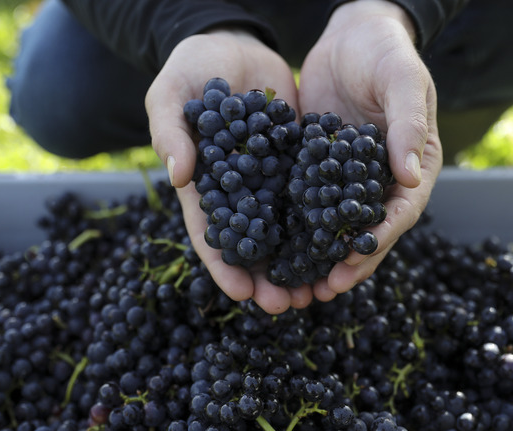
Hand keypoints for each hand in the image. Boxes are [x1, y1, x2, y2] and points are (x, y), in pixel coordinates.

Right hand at [145, 29, 310, 313]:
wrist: (234, 42)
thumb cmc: (191, 68)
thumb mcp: (171, 93)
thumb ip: (171, 132)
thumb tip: (178, 175)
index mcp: (203, 185)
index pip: (211, 233)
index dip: (225, 266)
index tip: (242, 294)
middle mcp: (239, 190)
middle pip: (253, 243)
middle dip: (268, 276)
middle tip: (286, 305)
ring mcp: (270, 178)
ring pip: (286, 228)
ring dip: (300, 260)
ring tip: (318, 290)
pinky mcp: (298, 160)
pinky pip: (313, 193)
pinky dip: (324, 219)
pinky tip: (341, 241)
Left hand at [298, 0, 442, 300]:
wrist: (352, 31)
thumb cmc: (387, 52)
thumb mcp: (402, 81)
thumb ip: (407, 124)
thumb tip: (409, 177)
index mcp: (411, 165)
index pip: (399, 211)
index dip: (378, 240)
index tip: (353, 263)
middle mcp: (380, 179)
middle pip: (366, 228)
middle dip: (345, 262)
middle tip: (322, 290)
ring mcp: (346, 176)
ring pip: (334, 223)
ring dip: (318, 255)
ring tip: (297, 285)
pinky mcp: (317, 166)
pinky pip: (306, 199)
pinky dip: (293, 224)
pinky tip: (272, 244)